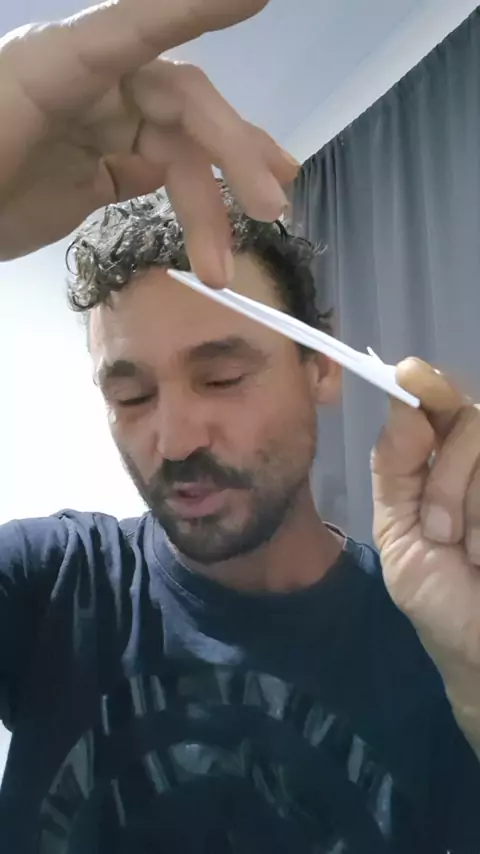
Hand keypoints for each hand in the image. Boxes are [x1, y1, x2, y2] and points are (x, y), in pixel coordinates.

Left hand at [0, 0, 295, 284]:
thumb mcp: (5, 115)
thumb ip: (66, 93)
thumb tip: (122, 150)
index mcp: (62, 64)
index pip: (140, 26)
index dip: (196, 8)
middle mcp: (94, 86)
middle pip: (183, 108)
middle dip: (231, 156)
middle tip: (271, 207)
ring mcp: (102, 128)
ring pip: (180, 155)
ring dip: (211, 209)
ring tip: (226, 267)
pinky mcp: (104, 169)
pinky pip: (162, 175)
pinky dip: (194, 206)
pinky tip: (218, 232)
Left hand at [372, 358, 479, 754]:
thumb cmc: (440, 599)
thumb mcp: (400, 534)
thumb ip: (396, 469)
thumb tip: (401, 402)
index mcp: (443, 463)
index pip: (441, 404)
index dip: (428, 385)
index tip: (409, 374)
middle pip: (470, 420)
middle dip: (444, 479)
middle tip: (439, 531)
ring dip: (470, 508)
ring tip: (469, 554)